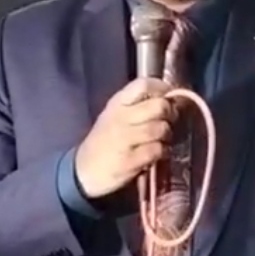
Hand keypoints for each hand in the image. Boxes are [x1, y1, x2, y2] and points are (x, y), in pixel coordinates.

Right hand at [74, 78, 174, 199]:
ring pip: (161, 129)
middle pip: (159, 106)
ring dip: (167, 135)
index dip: (162, 88)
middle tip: (169, 121)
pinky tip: (157, 154)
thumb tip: (171, 98)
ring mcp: (124, 139)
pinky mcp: (129, 161)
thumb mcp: (115, 115)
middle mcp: (120, 118)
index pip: (143, 84)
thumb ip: (139, 105)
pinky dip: (163, 152)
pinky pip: (157, 150)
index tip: (169, 97)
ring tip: (161, 140)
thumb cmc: (105, 140)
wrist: (83, 171)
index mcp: (117, 103)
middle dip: (171, 114)